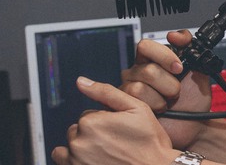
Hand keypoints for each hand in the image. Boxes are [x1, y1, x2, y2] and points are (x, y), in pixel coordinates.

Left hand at [51, 77, 178, 164]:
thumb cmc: (150, 141)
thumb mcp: (136, 108)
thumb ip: (106, 92)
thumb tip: (81, 81)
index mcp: (91, 122)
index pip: (89, 115)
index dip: (106, 121)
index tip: (120, 129)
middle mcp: (79, 142)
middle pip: (79, 130)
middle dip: (93, 134)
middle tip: (116, 142)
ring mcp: (76, 161)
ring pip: (72, 146)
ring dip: (84, 147)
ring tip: (107, 153)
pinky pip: (63, 161)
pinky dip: (76, 159)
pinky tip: (95, 159)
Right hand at [120, 30, 211, 147]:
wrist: (194, 124)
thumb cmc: (194, 98)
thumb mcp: (199, 69)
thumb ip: (191, 47)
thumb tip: (174, 35)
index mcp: (153, 59)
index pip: (145, 46)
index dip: (163, 55)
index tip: (179, 68)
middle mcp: (138, 72)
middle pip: (146, 69)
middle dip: (169, 83)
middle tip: (177, 91)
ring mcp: (130, 89)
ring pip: (139, 87)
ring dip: (162, 97)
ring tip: (168, 102)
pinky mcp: (128, 106)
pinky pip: (135, 101)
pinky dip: (155, 106)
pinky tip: (160, 110)